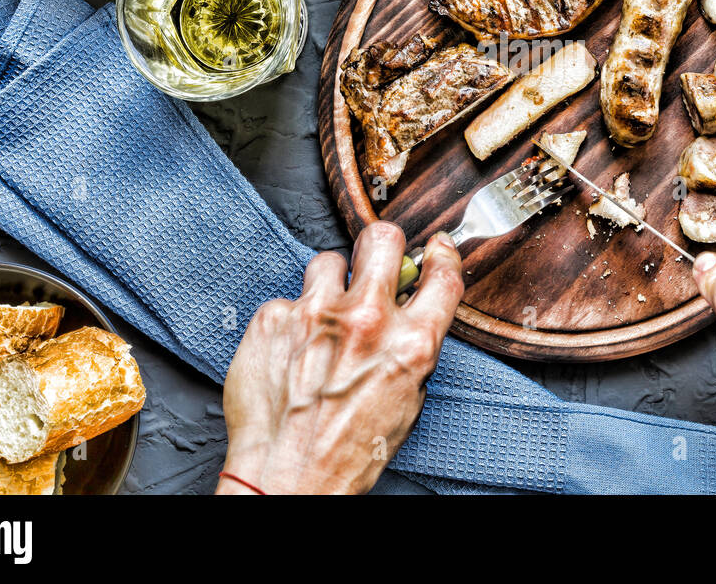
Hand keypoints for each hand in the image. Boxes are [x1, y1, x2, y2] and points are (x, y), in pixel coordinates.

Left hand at [217, 223, 464, 494]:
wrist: (285, 477)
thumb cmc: (347, 451)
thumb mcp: (406, 400)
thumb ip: (411, 349)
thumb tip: (410, 314)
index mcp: (410, 344)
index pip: (442, 274)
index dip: (441, 254)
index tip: (435, 249)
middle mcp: (366, 321)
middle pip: (382, 239)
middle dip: (382, 246)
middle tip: (374, 262)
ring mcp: (315, 314)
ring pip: (328, 262)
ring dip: (330, 284)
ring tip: (323, 316)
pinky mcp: (273, 318)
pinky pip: (287, 299)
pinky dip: (291, 320)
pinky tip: (291, 350)